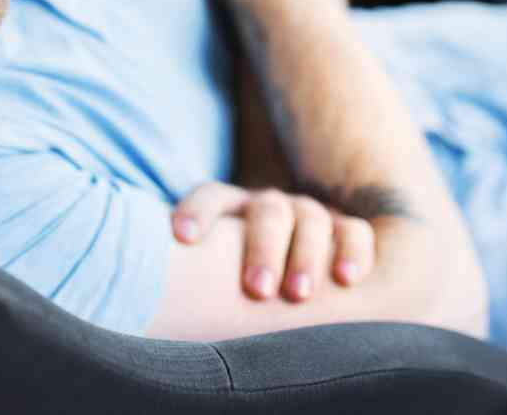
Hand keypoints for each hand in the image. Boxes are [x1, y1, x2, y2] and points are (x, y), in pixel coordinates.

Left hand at [172, 182, 373, 301]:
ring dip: (305, 255)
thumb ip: (193, 284)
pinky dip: (352, 250)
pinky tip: (346, 278)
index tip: (183, 236)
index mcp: (230, 211)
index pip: (211, 197)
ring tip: (298, 295)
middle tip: (257, 291)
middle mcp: (268, 207)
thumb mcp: (209, 281)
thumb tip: (151, 310)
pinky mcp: (344, 230)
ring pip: (310, 219)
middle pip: (266, 213)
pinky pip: (354, 231)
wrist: (288, 286)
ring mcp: (308, 215)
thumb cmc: (230, 291)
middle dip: (262, 249)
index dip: (197, 211)